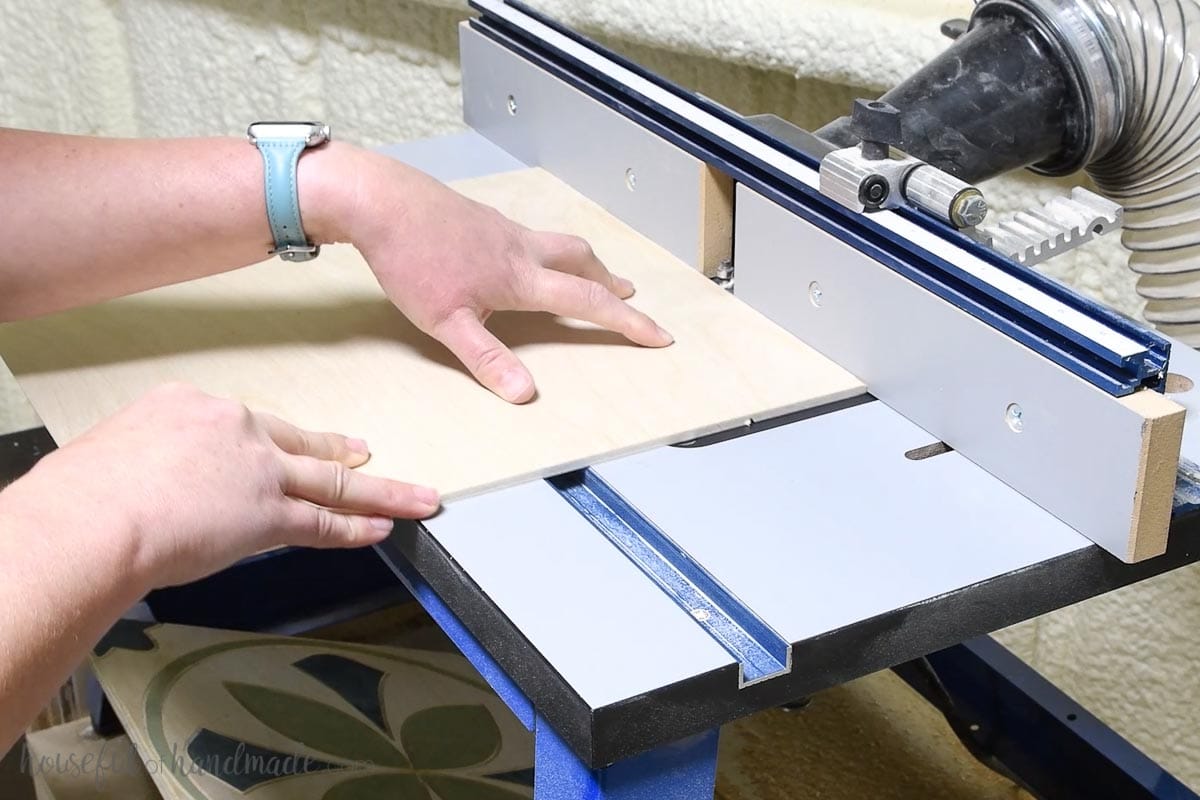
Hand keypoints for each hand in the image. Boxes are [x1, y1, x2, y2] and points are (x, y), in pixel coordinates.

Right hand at [4, 383, 437, 588]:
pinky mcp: (270, 514)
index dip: (272, 441)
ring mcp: (259, 471)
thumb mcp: (114, 453)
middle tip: (366, 451)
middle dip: (337, 451)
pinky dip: (355, 528)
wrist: (96, 516)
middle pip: (299, 443)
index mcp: (190, 407)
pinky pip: (322, 523)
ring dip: (380, 491)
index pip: (244, 427)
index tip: (285, 446)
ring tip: (418, 497)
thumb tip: (143, 487)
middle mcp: (234, 430)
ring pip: (332, 482)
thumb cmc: (83, 494)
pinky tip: (383, 529)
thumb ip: (147, 462)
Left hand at [332, 151, 674, 402]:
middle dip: (609, 281)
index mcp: (520, 278)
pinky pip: (528, 234)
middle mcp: (520, 248)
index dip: (627, 321)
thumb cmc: (411, 258)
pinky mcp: (479, 218)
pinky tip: (525, 258)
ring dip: (581, 261)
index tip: (658, 334)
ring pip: (557, 243)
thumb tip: (524, 392)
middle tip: (627, 295)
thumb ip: (487, 357)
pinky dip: (546, 250)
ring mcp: (500, 228)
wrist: (380, 201)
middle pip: (582, 259)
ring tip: (587, 273)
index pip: (588, 302)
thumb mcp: (446, 322)